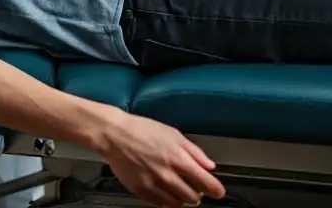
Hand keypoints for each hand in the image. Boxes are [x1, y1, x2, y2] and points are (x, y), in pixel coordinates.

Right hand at [98, 114, 225, 207]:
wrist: (114, 135)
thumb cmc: (141, 130)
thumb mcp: (173, 134)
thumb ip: (194, 151)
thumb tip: (209, 166)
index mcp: (179, 159)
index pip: (207, 183)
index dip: (216, 189)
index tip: (217, 191)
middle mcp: (168, 175)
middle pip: (194, 198)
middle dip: (197, 193)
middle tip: (194, 186)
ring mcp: (154, 185)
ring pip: (178, 204)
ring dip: (182, 198)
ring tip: (178, 188)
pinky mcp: (141, 191)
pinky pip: (161, 204)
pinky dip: (167, 200)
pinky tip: (164, 189)